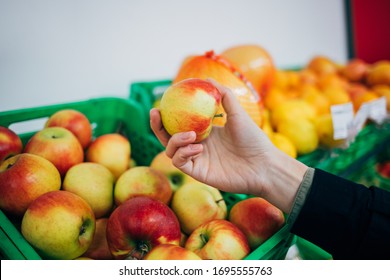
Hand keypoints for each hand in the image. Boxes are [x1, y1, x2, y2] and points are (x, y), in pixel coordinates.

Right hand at [150, 80, 307, 212]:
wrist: (264, 165)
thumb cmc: (253, 140)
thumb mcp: (237, 113)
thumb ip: (223, 95)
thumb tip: (207, 79)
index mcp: (205, 132)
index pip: (180, 123)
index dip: (167, 114)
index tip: (161, 101)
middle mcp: (197, 145)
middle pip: (169, 137)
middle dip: (157, 127)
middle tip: (154, 114)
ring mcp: (197, 159)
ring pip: (171, 150)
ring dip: (175, 140)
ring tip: (191, 135)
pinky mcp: (198, 173)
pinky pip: (181, 162)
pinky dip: (184, 153)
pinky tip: (199, 148)